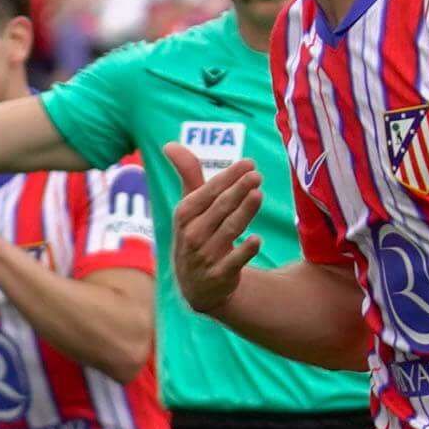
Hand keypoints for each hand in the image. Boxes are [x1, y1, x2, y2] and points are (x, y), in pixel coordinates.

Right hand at [163, 146, 260, 316]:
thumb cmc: (196, 235)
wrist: (197, 285)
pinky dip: (245, 251)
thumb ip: (187, 176)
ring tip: (259, 194)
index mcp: (184, 215)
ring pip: (228, 230)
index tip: (249, 163)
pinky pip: (234, 261)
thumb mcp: (189, 208)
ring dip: (244, 212)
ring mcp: (205, 256)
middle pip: (219, 208)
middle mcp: (192, 235)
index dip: (228, 177)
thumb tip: (169, 144)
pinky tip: (256, 239)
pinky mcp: (220, 276)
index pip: (208, 192)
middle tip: (256, 175)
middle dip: (238, 190)